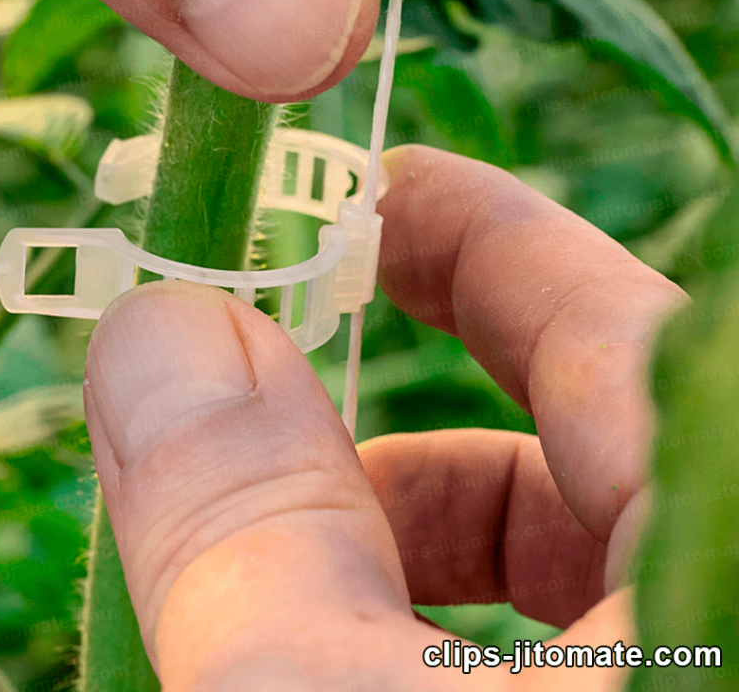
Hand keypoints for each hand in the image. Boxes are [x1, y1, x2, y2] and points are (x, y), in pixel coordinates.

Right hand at [83, 145, 688, 689]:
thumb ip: (243, 520)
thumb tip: (155, 322)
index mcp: (737, 525)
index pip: (612, 326)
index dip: (470, 235)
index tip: (356, 191)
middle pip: (598, 450)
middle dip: (398, 422)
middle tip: (256, 414)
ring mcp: (715, 649)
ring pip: (584, 574)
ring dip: (401, 548)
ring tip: (266, 575)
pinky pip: (585, 666)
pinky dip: (439, 643)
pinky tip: (341, 658)